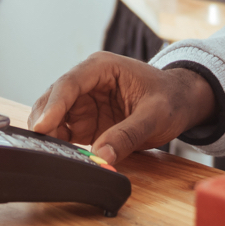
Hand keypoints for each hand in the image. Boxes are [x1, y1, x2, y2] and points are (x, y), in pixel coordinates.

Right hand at [28, 52, 214, 163]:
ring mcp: (83, 102)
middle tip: (43, 148)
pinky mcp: (84, 121)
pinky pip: (64, 132)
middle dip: (44, 122)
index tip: (42, 127)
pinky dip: (59, 145)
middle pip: (53, 99)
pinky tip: (63, 157)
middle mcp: (86, 82)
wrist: (182, 102)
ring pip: (53, 117)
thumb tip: (101, 157)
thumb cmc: (171, 99)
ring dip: (50, 135)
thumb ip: (128, 135)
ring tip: (54, 156)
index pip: (68, 83)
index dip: (53, 106)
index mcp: (101, 68)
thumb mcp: (155, 117)